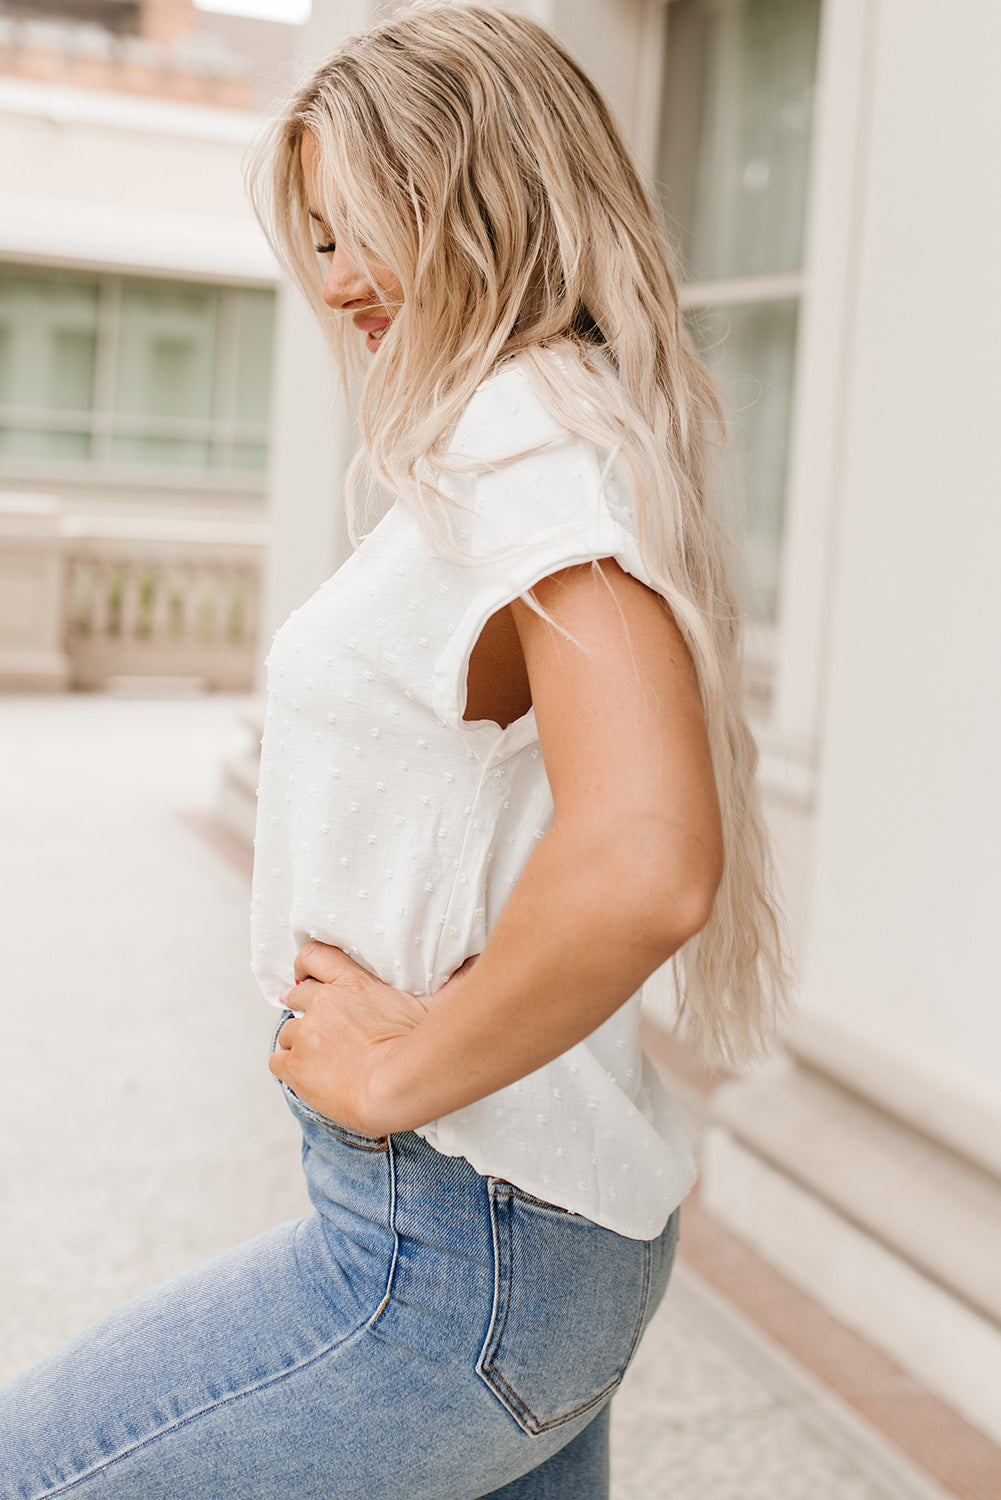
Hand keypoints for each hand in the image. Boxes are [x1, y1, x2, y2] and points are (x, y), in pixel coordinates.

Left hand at [268, 944, 477, 1135]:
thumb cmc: (422, 1045)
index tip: (312, 978)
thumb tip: (477, 958)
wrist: (399, 1086)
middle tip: (325, 1029)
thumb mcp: (437, 1004)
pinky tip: (309, 1078)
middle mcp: (323, 1002)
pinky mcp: (294, 1065)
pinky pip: (277, 1060)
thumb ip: (452, 979)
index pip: (313, 955)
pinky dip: (289, 1068)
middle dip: (307, 1009)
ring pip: (287, 1031)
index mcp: (352, 982)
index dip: (308, 966)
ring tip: (323, 1061)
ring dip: (301, 1043)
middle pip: (296, 994)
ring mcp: (306, 1032)